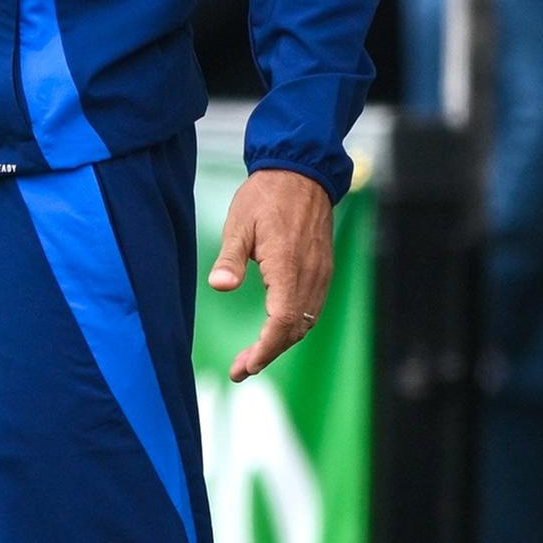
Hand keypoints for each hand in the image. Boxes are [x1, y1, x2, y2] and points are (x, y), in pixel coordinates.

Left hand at [210, 169, 336, 381]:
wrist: (302, 173)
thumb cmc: (265, 196)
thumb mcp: (239, 223)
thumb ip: (230, 258)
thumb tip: (219, 286)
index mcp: (288, 266)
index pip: (281, 321)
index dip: (265, 348)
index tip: (246, 365)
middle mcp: (310, 275)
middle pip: (294, 329)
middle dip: (268, 353)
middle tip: (239, 369)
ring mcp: (320, 273)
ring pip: (306, 322)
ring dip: (281, 343)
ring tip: (252, 358)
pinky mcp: (323, 270)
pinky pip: (312, 308)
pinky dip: (293, 327)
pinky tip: (273, 332)